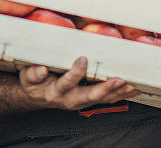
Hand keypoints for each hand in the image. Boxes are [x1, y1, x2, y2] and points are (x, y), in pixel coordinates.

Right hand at [18, 56, 139, 110]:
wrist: (37, 98)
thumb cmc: (34, 84)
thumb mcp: (27, 77)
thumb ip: (33, 73)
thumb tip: (41, 69)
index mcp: (55, 91)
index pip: (66, 82)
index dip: (75, 72)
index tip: (83, 59)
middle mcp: (70, 99)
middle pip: (89, 95)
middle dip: (105, 88)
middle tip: (118, 79)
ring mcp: (81, 102)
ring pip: (102, 99)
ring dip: (117, 92)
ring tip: (131, 85)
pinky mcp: (89, 101)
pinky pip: (107, 100)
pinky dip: (120, 95)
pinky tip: (132, 90)